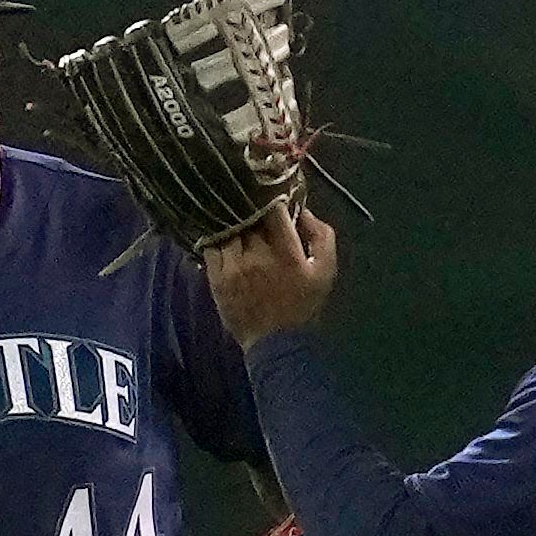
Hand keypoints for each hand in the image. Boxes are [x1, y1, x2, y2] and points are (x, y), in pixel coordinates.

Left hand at [203, 206, 340, 345]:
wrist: (276, 344)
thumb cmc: (304, 305)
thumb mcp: (326, 270)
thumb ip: (321, 236)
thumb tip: (303, 210)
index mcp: (286, 253)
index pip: (273, 210)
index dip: (271, 197)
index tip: (271, 191)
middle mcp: (256, 256)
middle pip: (247, 216)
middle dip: (249, 205)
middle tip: (250, 197)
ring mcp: (232, 267)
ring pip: (226, 229)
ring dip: (230, 219)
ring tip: (233, 211)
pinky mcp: (216, 278)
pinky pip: (210, 247)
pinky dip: (215, 235)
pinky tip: (219, 230)